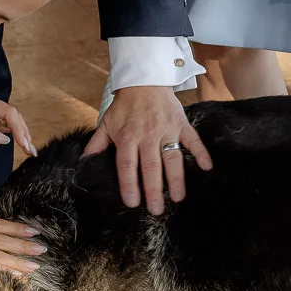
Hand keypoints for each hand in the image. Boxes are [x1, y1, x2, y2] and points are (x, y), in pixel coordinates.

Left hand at [0, 92, 37, 157]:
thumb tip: (4, 139)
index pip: (9, 112)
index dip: (19, 128)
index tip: (24, 143)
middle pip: (13, 116)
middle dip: (24, 132)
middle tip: (30, 150)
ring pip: (10, 122)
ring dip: (20, 135)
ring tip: (29, 150)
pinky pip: (3, 128)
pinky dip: (12, 136)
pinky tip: (19, 145)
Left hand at [83, 85, 211, 215]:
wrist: (144, 80)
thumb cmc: (124, 106)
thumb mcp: (106, 123)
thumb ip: (96, 144)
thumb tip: (83, 163)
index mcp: (127, 137)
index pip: (127, 165)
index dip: (129, 184)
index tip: (133, 203)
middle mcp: (147, 135)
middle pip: (151, 166)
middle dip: (154, 190)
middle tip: (157, 210)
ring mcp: (167, 129)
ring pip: (172, 157)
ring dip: (176, 179)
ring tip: (177, 198)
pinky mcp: (181, 123)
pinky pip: (193, 140)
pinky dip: (201, 152)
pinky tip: (207, 168)